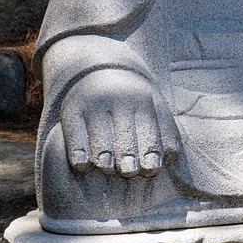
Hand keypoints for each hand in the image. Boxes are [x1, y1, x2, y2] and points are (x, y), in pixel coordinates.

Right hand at [60, 69, 179, 176]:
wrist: (100, 71)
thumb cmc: (134, 102)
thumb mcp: (154, 106)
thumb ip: (166, 131)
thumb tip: (171, 157)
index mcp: (142, 102)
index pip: (148, 132)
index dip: (150, 153)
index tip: (150, 169)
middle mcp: (116, 101)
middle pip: (124, 137)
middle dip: (128, 158)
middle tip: (129, 171)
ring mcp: (92, 106)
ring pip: (99, 139)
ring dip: (104, 158)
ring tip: (107, 168)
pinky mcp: (71, 112)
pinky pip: (74, 138)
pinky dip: (78, 154)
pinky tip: (83, 166)